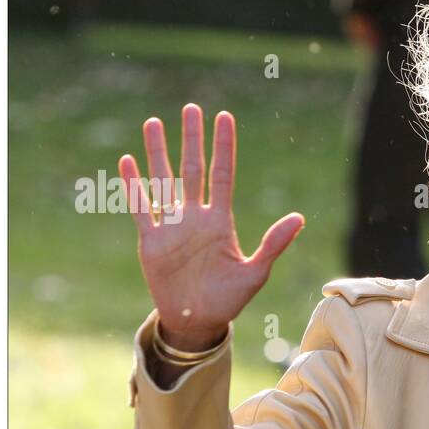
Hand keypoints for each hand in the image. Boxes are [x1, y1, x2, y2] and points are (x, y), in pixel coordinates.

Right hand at [120, 104, 304, 350]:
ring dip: (158, 152)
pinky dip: (134, 185)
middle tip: (191, 108)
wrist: (197, 321)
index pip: (222, 174)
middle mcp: (195, 217)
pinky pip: (141, 207)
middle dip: (191, 139)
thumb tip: (300, 217)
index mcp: (220, 221)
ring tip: (154, 123)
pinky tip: (128, 161)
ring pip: (163, 180)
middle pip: (192, 168)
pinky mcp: (151, 240)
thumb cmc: (228, 299)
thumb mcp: (255, 272)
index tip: (224, 117)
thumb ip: (274, 244)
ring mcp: (172, 226)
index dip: (223, 146)